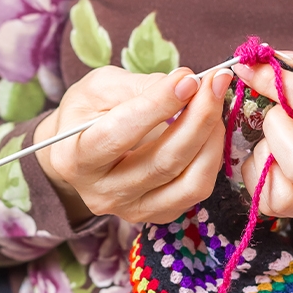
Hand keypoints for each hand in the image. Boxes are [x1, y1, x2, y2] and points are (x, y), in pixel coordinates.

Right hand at [35, 65, 233, 224]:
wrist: (79, 152)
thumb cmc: (86, 114)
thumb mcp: (97, 88)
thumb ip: (138, 86)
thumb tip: (185, 85)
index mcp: (76, 159)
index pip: (120, 134)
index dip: (159, 105)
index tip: (188, 78)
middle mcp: (103, 193)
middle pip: (163, 163)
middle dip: (198, 118)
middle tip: (215, 83)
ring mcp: (133, 210)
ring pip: (190, 184)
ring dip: (212, 139)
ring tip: (215, 102)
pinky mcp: (158, 214)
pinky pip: (197, 190)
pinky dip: (211, 156)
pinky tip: (209, 129)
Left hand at [234, 42, 292, 223]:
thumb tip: (280, 60)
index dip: (278, 83)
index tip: (254, 68)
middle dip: (274, 127)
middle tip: (279, 111)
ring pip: (283, 194)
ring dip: (264, 159)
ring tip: (278, 137)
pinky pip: (276, 206)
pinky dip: (262, 180)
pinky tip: (275, 159)